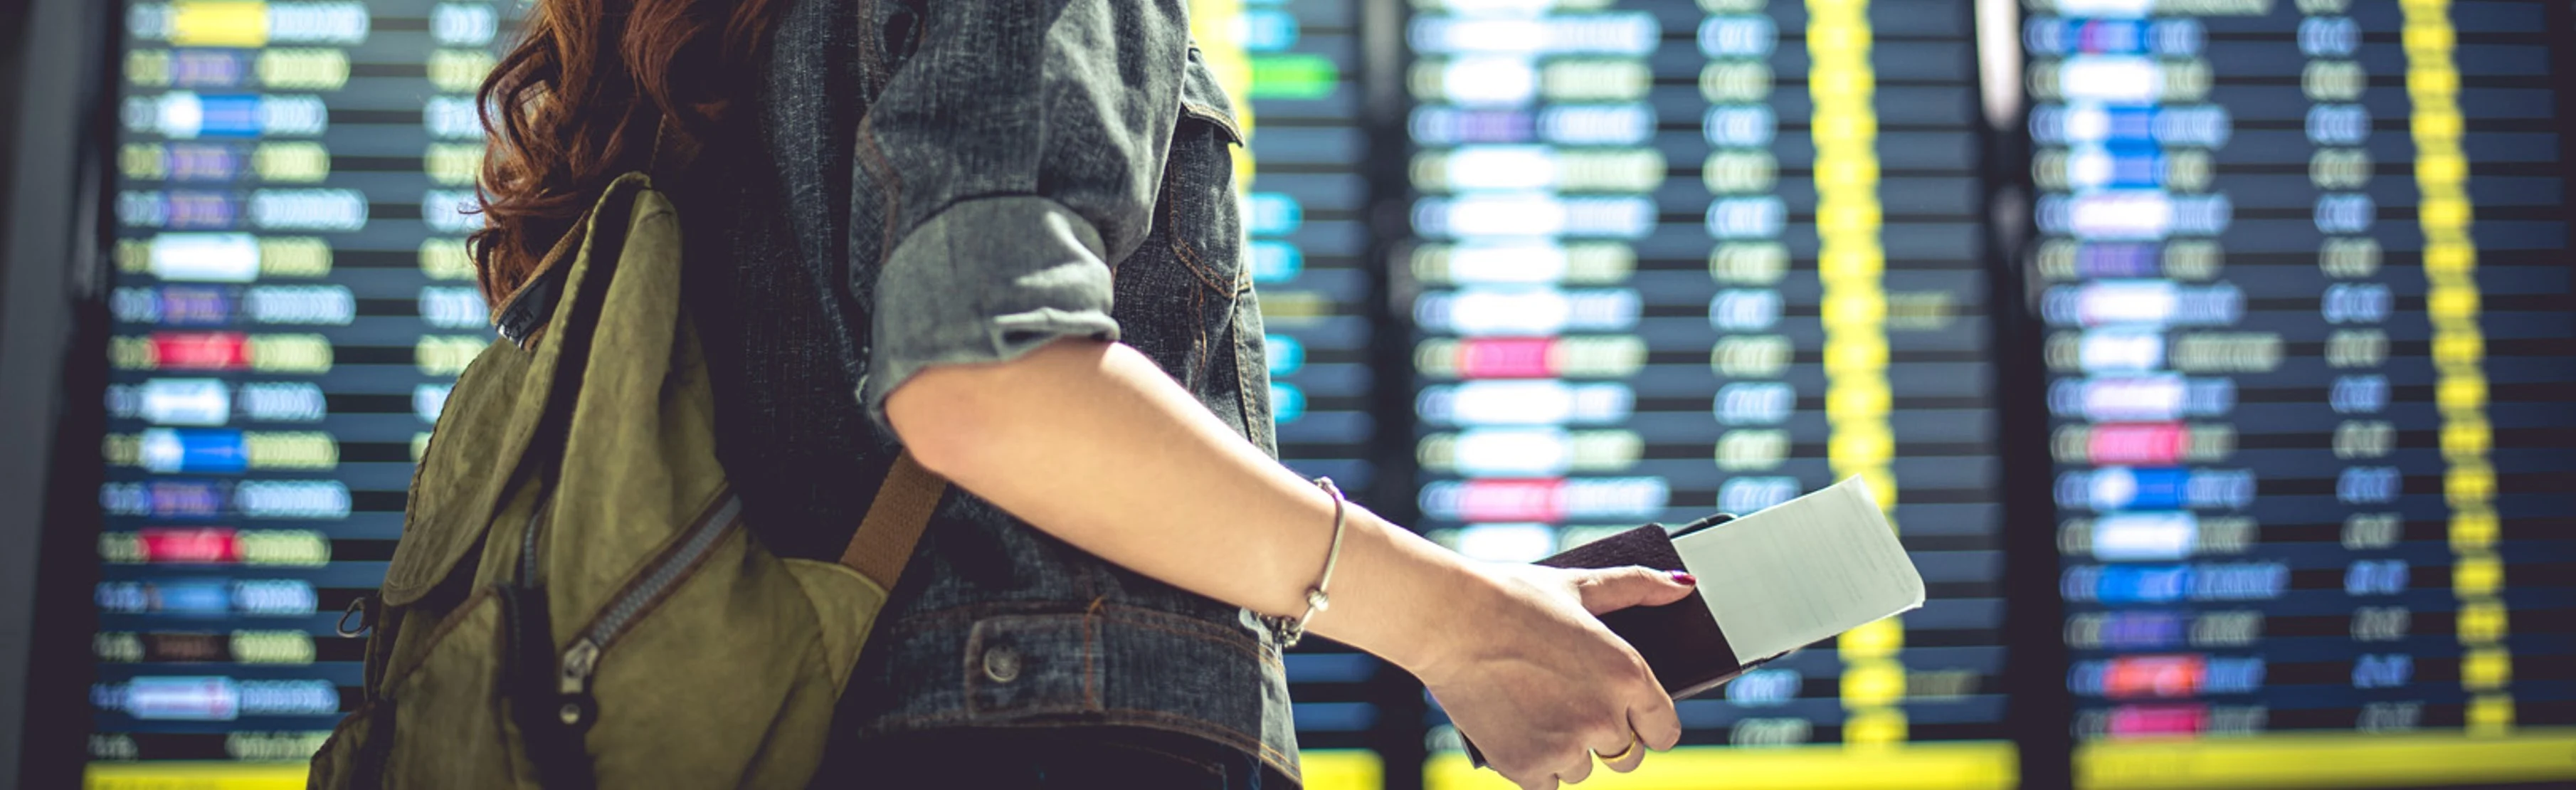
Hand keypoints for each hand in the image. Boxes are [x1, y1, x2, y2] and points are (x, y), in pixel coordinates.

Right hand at [1413, 564, 1695, 789]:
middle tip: (1569, 704)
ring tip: (1536, 710)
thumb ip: (1636, 587)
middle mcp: (1604, 717)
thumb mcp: (1579, 586)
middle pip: (1627, 756)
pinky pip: (1546, 783)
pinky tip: (1517, 729)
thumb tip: (1682, 587)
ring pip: (1583, 770)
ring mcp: (1566, 746)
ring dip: (1565, 751)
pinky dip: (1533, 764)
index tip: (1630, 718)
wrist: (1447, 619)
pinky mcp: (1527, 767)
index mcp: (1628, 674)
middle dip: (1604, 736)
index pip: (1665, 730)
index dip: (1648, 725)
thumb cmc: (1513, 597)